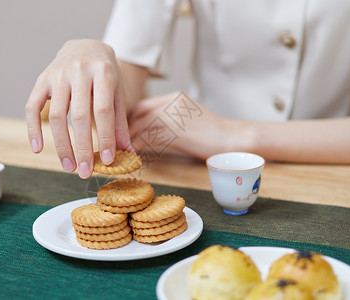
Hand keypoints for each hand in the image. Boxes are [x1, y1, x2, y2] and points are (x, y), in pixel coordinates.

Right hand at [25, 39, 131, 178]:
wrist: (86, 47)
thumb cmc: (105, 75)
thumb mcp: (118, 93)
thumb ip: (120, 123)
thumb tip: (127, 154)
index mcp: (103, 73)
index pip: (103, 110)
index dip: (105, 137)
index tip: (108, 161)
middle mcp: (79, 71)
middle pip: (79, 116)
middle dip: (82, 148)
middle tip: (85, 172)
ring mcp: (58, 74)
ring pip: (55, 115)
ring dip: (61, 146)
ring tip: (69, 167)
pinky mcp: (42, 79)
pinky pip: (32, 107)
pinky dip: (33, 129)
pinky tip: (38, 149)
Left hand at [128, 92, 250, 158]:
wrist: (233, 139)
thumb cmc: (214, 135)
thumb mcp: (190, 119)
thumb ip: (171, 120)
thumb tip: (150, 132)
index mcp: (175, 97)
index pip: (143, 105)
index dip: (130, 119)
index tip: (122, 132)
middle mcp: (171, 102)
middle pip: (138, 112)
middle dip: (125, 128)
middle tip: (116, 142)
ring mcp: (173, 115)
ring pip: (140, 125)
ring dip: (127, 139)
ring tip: (120, 152)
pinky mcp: (174, 131)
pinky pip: (148, 138)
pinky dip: (137, 148)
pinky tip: (133, 157)